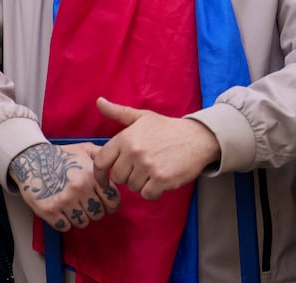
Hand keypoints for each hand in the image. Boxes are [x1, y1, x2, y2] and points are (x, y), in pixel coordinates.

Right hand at [9, 141, 118, 231]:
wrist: (30, 158)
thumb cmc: (59, 156)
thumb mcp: (84, 149)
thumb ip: (103, 157)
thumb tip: (117, 167)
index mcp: (91, 175)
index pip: (113, 201)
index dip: (109, 204)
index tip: (101, 203)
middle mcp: (79, 188)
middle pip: (98, 214)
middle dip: (93, 210)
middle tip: (83, 203)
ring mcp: (64, 200)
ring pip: (83, 222)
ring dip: (78, 217)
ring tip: (71, 207)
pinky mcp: (49, 210)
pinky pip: (66, 226)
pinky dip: (64, 221)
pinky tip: (60, 211)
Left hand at [93, 98, 219, 200]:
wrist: (197, 138)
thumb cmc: (166, 128)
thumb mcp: (141, 117)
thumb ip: (118, 112)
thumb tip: (99, 101)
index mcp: (125, 138)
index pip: (101, 161)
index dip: (99, 173)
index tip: (103, 179)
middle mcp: (134, 152)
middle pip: (117, 177)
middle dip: (126, 176)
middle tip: (139, 169)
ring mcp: (148, 167)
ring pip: (132, 187)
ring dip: (140, 184)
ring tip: (151, 172)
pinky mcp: (163, 179)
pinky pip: (147, 195)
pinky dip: (152, 192)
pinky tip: (158, 181)